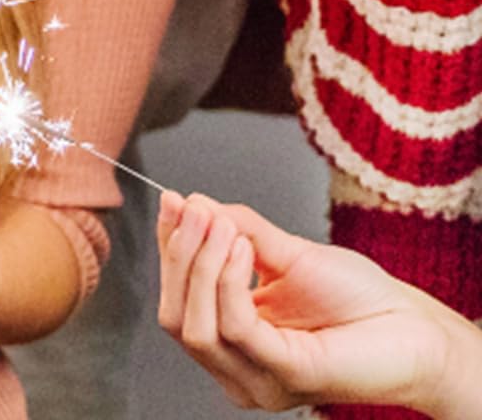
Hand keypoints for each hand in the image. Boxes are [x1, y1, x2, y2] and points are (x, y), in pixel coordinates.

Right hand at [156, 191, 455, 412]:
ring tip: (222, 225)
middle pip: (174, 318)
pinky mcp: (286, 375)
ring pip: (195, 327)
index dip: (169, 248)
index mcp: (231, 342)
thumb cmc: (357, 297)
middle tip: (196, 209)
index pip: (175, 300)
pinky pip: (234, 328)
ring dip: (201, 265)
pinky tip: (243, 248)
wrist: (412, 324)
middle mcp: (238, 370)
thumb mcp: (282, 251)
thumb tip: (190, 202)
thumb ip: (235, 230)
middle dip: (179, 256)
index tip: (172, 201)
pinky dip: (228, 281)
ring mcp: (259, 380)